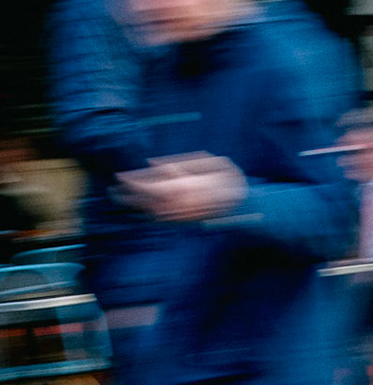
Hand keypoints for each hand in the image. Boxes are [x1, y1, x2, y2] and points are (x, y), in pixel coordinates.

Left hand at [118, 153, 245, 222]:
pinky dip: (149, 214)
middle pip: (149, 200)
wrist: (248, 207)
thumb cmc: (231, 181)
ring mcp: (184, 215)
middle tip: (113, 192)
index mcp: (189, 186)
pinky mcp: (186, 222)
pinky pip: (163, 219)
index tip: (119, 176)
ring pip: (153, 211)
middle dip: (129, 196)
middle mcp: (184, 202)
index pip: (154, 183)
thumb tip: (152, 163)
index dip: (135, 181)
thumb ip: (184, 162)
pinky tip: (140, 209)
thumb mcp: (215, 163)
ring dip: (136, 206)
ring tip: (120, 199)